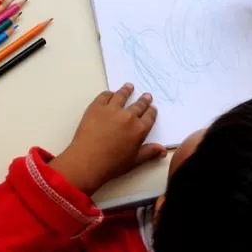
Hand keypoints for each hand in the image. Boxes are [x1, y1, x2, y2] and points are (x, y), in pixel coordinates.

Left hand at [49, 83, 164, 194]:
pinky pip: (105, 96)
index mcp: (139, 130)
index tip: (152, 108)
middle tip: (146, 95)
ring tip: (129, 86)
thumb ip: (149, 153)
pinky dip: (109, 94)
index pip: (149, 117)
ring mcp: (112, 110)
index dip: (151, 112)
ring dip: (127, 91)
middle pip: (138, 105)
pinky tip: (110, 93)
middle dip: (143, 100)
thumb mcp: (134, 161)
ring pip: (122, 96)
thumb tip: (163, 150)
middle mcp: (128, 117)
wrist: (88, 161)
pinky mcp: (96, 107)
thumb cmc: (111, 165)